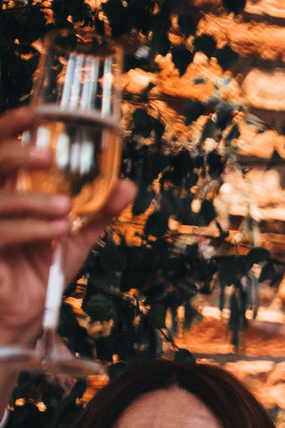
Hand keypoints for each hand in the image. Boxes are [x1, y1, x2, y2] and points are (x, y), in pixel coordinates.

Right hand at [0, 106, 136, 346]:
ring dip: (32, 201)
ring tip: (67, 208)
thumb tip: (128, 186)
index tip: (36, 113)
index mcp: (7, 190)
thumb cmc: (42, 270)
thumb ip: (99, 211)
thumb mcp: (75, 238)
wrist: (27, 314)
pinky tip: (57, 230)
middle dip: (15, 154)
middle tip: (47, 157)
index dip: (11, 127)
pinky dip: (31, 229)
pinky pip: (0, 233)